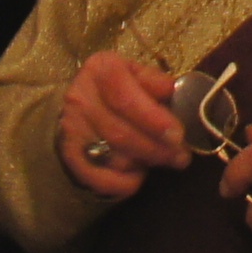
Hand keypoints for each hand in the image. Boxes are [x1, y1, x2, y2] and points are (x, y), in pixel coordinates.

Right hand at [53, 51, 180, 202]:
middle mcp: (81, 98)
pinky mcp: (70, 156)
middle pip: (121, 132)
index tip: (177, 135)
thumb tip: (171, 90)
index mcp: (100, 70)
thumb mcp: (136, 74)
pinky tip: (139, 176)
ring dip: (144, 163)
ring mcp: (72, 130)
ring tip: (166, 161)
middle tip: (181, 156)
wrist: (81, 105)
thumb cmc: (118, 88)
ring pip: (113, 156)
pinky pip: (99, 179)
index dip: (153, 119)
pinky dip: (123, 182)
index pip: (125, 98)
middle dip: (156, 148)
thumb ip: (155, 81)